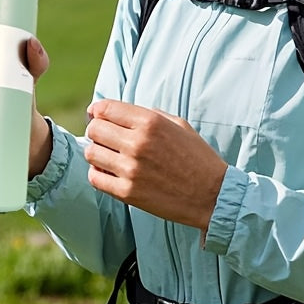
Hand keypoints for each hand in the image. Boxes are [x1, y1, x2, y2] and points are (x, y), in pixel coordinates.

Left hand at [84, 99, 227, 230]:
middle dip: (97, 130)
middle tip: (106, 138)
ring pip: (91, 153)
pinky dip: (98, 174)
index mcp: (150, 122)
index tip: (97, 115)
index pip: (105, 108)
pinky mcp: (128, 193)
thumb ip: (148, 114)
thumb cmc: (196, 157)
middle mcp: (138, 143)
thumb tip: (117, 112)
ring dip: (97, 152)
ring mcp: (131, 169)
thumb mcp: (178, 124)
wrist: (212, 195)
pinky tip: (110, 173)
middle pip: (94, 129)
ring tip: (109, 156)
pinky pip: (95, 178)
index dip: (97, 110)